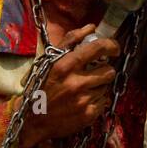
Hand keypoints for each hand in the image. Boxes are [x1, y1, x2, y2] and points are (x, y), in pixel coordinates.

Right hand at [19, 25, 120, 147]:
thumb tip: (91, 27)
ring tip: (84, 89)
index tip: (114, 49)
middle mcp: (76, 83)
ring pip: (106, 86)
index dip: (112, 46)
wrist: (32, 120)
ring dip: (99, 86)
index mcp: (66, 65)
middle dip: (104, 70)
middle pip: (109, 70)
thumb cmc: (40, 87)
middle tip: (93, 74)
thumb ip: (71, 41)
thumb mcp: (50, 61)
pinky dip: (97, 101)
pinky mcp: (88, 115)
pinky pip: (104, 102)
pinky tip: (83, 101)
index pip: (98, 48)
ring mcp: (83, 100)